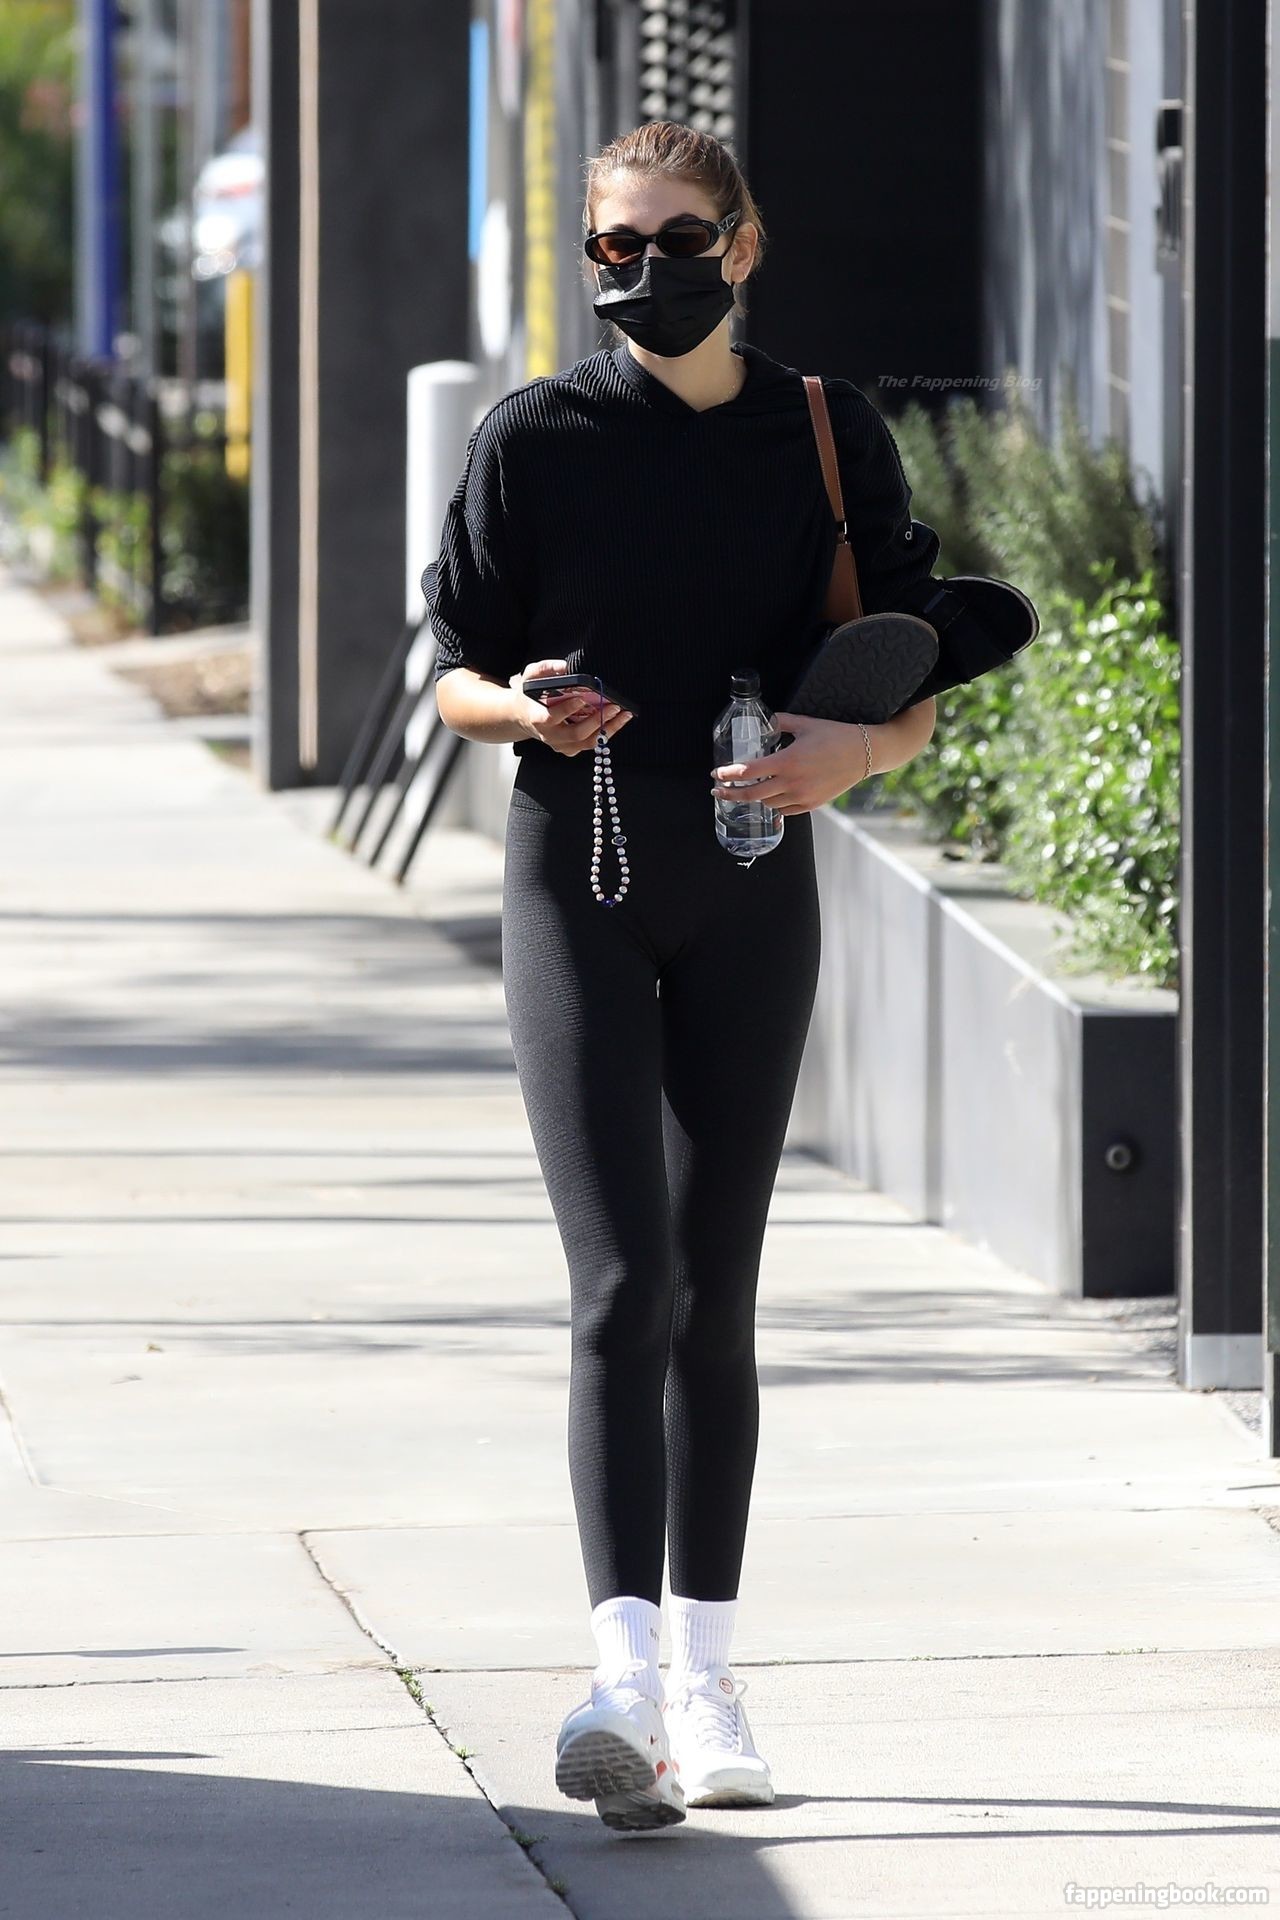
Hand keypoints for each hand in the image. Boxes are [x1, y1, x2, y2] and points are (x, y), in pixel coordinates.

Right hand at [511, 659, 633, 757]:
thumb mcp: (530, 676)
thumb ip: (545, 669)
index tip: (581, 698)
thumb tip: (565, 666)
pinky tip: (617, 721)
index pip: (552, 717)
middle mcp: (549, 735)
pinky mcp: (570, 748)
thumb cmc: (529, 695)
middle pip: (576, 734)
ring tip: (623, 714)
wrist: (522, 716)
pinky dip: (606, 733)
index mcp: (537, 717)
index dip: (567, 710)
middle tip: (613, 706)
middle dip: (597, 721)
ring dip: (608, 729)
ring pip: (587, 743)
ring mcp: (560, 745)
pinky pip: (590, 744)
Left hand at [710, 711, 872, 815]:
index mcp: (787, 761)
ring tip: (745, 792)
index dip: (728, 775)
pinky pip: (785, 811)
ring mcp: (802, 796)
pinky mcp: (812, 804)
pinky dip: (773, 806)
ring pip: (767, 804)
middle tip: (718, 792)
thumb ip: (780, 721)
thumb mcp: (805, 724)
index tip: (717, 774)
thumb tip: (764, 720)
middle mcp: (792, 782)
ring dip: (754, 799)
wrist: (864, 754)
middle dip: (730, 795)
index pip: (748, 772)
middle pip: (752, 795)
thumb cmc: (835, 736)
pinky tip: (768, 800)